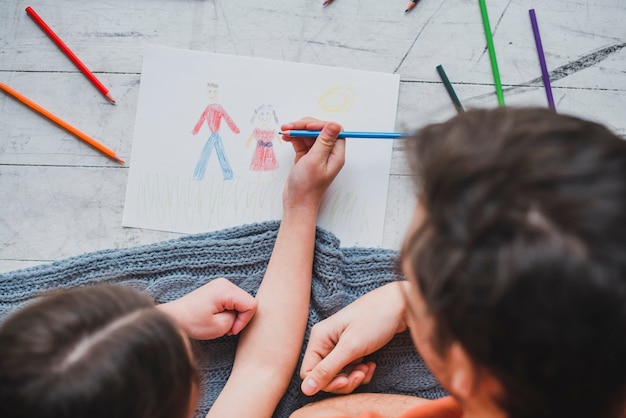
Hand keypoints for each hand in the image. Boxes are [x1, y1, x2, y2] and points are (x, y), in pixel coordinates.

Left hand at [157, 278, 256, 339]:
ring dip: (235, 314)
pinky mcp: (217, 289)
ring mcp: (221, 284)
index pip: (251, 305)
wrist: (173, 317)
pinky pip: (234, 299)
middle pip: (247, 301)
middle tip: (227, 329)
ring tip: (222, 323)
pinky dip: (230, 310)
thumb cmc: (192, 323)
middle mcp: (225, 283)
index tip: (232, 330)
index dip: (245, 320)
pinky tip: (220, 317)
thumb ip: (237, 319)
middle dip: (240, 317)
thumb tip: (242, 314)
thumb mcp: (219, 326)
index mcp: (226, 290)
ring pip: (241, 301)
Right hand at [280, 118, 344, 210]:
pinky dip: (293, 138)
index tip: (306, 126)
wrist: (296, 203)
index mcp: (335, 154)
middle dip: (304, 126)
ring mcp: (316, 155)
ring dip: (296, 131)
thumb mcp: (315, 161)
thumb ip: (324, 141)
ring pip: (308, 135)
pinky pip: (301, 142)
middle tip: (289, 127)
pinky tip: (285, 137)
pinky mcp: (306, 157)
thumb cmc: (307, 186)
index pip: (333, 131)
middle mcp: (328, 153)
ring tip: (284, 131)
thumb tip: (335, 124)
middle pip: (319, 130)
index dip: (320, 125)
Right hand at [299, 281, 408, 395]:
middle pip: (324, 375)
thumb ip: (328, 369)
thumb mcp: (351, 347)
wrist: (400, 305)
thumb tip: (306, 390)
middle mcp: (326, 341)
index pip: (309, 372)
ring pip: (339, 374)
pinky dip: (360, 371)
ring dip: (354, 377)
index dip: (325, 382)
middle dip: (343, 380)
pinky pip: (350, 369)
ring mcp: (339, 345)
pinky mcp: (352, 348)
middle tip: (360, 375)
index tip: (345, 382)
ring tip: (367, 369)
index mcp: (319, 338)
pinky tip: (371, 365)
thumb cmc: (375, 319)